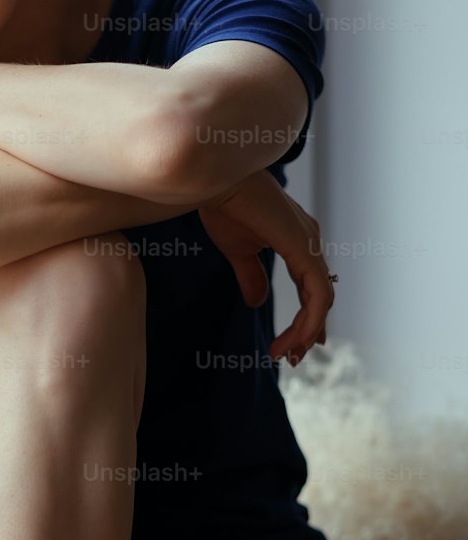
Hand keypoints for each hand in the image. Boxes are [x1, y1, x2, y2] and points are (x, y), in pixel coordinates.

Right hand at [197, 170, 333, 364]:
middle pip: (321, 296)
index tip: (295, 345)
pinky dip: (308, 320)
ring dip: (306, 331)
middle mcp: (310, 241)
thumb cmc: (224, 205)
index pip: (312, 286)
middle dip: (308, 330)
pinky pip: (317, 294)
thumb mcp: (238, 251)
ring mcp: (310, 244)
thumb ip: (251, 277)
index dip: (307, 317)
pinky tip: (294, 338)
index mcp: (298, 240)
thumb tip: (256, 303)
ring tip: (287, 354)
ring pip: (322, 299)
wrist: (217, 181)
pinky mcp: (304, 249)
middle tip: (293, 358)